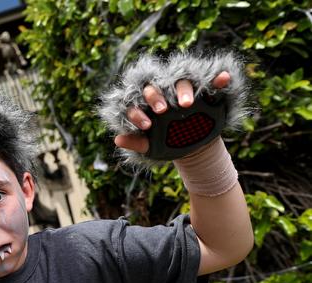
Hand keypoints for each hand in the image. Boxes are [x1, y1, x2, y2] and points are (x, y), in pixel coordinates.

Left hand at [115, 71, 230, 153]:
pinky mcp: (206, 93)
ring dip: (183, 90)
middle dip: (156, 96)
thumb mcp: (152, 146)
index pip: (137, 102)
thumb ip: (136, 142)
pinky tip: (223, 78)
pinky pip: (213, 82)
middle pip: (155, 87)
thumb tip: (117, 140)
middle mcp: (165, 92)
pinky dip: (219, 79)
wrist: (192, 147)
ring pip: (181, 82)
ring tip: (186, 104)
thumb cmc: (168, 144)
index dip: (139, 112)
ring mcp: (185, 91)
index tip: (146, 126)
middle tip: (162, 111)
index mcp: (148, 104)